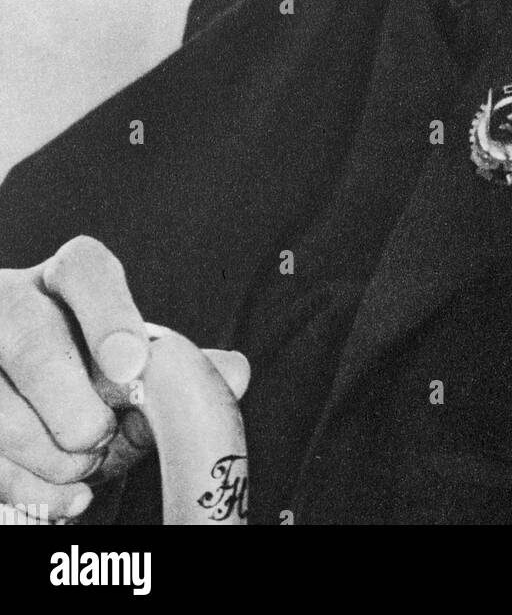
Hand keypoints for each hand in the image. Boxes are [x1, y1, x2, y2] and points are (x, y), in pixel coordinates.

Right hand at [0, 236, 248, 521]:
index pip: (84, 268)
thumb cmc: (84, 372)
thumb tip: (235, 372)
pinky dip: (25, 490)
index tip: (131, 364)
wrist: (20, 392)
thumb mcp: (128, 362)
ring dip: (48, 457)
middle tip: (97, 439)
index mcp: (64, 279)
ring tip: (81, 468)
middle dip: (73, 409)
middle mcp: (9, 304)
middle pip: (32, 343)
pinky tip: (59, 496)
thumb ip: (176, 369)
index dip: (109, 314)